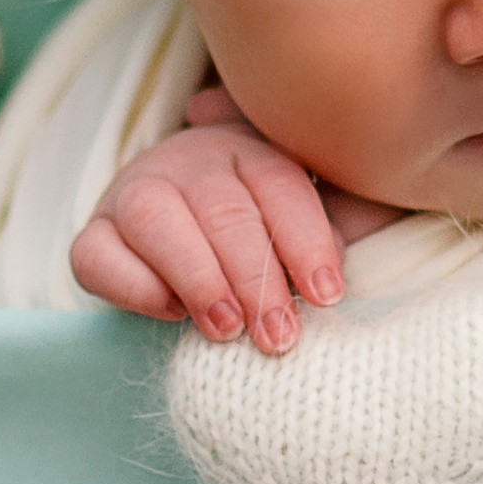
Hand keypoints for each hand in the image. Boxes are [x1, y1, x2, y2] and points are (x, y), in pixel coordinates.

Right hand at [70, 91, 348, 354]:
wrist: (191, 239)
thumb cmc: (270, 237)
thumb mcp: (312, 220)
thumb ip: (349, 217)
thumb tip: (388, 214)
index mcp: (250, 148)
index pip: (280, 184)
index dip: (307, 239)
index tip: (329, 295)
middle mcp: (190, 160)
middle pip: (223, 207)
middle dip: (256, 274)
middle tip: (281, 335)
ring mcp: (134, 193)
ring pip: (156, 218)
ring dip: (198, 276)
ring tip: (228, 329)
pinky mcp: (94, 237)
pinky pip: (95, 254)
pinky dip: (133, 284)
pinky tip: (171, 313)